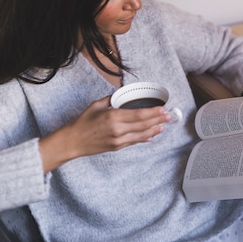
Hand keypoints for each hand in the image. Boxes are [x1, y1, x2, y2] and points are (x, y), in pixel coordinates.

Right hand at [39, 96, 170, 172]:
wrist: (73, 142)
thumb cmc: (83, 122)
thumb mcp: (97, 105)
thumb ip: (112, 99)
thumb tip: (123, 93)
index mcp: (113, 116)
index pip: (139, 114)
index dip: (153, 112)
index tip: (162, 108)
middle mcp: (118, 129)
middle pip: (143, 124)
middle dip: (158, 120)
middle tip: (169, 116)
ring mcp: (118, 140)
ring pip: (142, 135)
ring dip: (155, 130)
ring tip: (164, 125)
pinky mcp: (117, 147)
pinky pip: (134, 142)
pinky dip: (145, 138)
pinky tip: (152, 135)